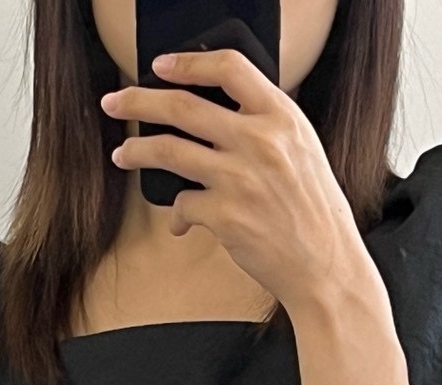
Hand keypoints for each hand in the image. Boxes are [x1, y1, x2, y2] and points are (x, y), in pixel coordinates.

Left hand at [100, 47, 376, 314]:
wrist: (325, 265)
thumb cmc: (313, 212)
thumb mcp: (301, 150)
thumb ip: (264, 125)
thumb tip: (215, 112)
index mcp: (282, 117)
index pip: (229, 68)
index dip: (188, 62)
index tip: (161, 66)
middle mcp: (259, 141)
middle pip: (183, 106)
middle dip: (139, 101)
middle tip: (115, 102)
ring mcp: (240, 179)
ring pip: (168, 151)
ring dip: (136, 152)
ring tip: (122, 155)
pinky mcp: (225, 217)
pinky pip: (181, 205)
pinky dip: (175, 215)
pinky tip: (179, 222)